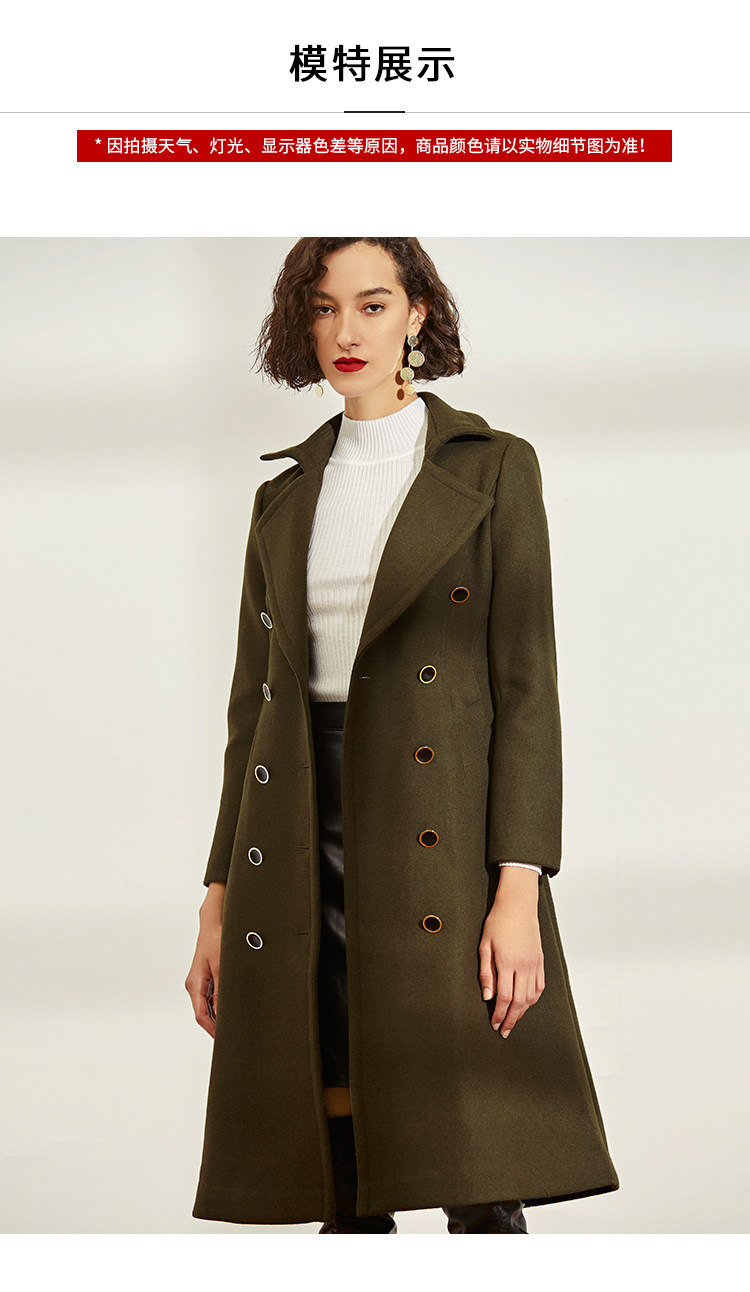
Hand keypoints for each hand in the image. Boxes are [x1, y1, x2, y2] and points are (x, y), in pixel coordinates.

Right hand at [185, 882, 224, 1038]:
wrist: (214, 922)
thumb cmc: (216, 940)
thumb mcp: (222, 967)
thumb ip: (223, 990)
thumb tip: (225, 1011)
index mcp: (195, 985)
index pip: (201, 1015)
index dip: (212, 1030)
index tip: (223, 1039)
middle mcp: (195, 985)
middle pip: (204, 1012)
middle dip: (217, 1025)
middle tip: (233, 1034)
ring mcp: (200, 981)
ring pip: (209, 1005)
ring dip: (220, 1014)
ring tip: (236, 1022)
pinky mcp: (207, 976)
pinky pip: (212, 996)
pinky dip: (222, 1003)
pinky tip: (233, 1005)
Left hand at [478, 871, 544, 1037]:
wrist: (518, 906)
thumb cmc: (498, 923)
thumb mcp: (484, 946)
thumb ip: (486, 973)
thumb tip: (487, 996)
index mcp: (507, 962)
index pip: (505, 997)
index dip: (499, 1014)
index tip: (494, 1024)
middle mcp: (524, 965)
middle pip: (519, 1002)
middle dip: (511, 1019)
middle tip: (503, 1030)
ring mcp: (535, 964)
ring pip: (531, 997)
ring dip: (522, 1012)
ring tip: (512, 1020)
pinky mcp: (541, 961)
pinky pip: (539, 986)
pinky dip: (533, 999)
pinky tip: (526, 1005)